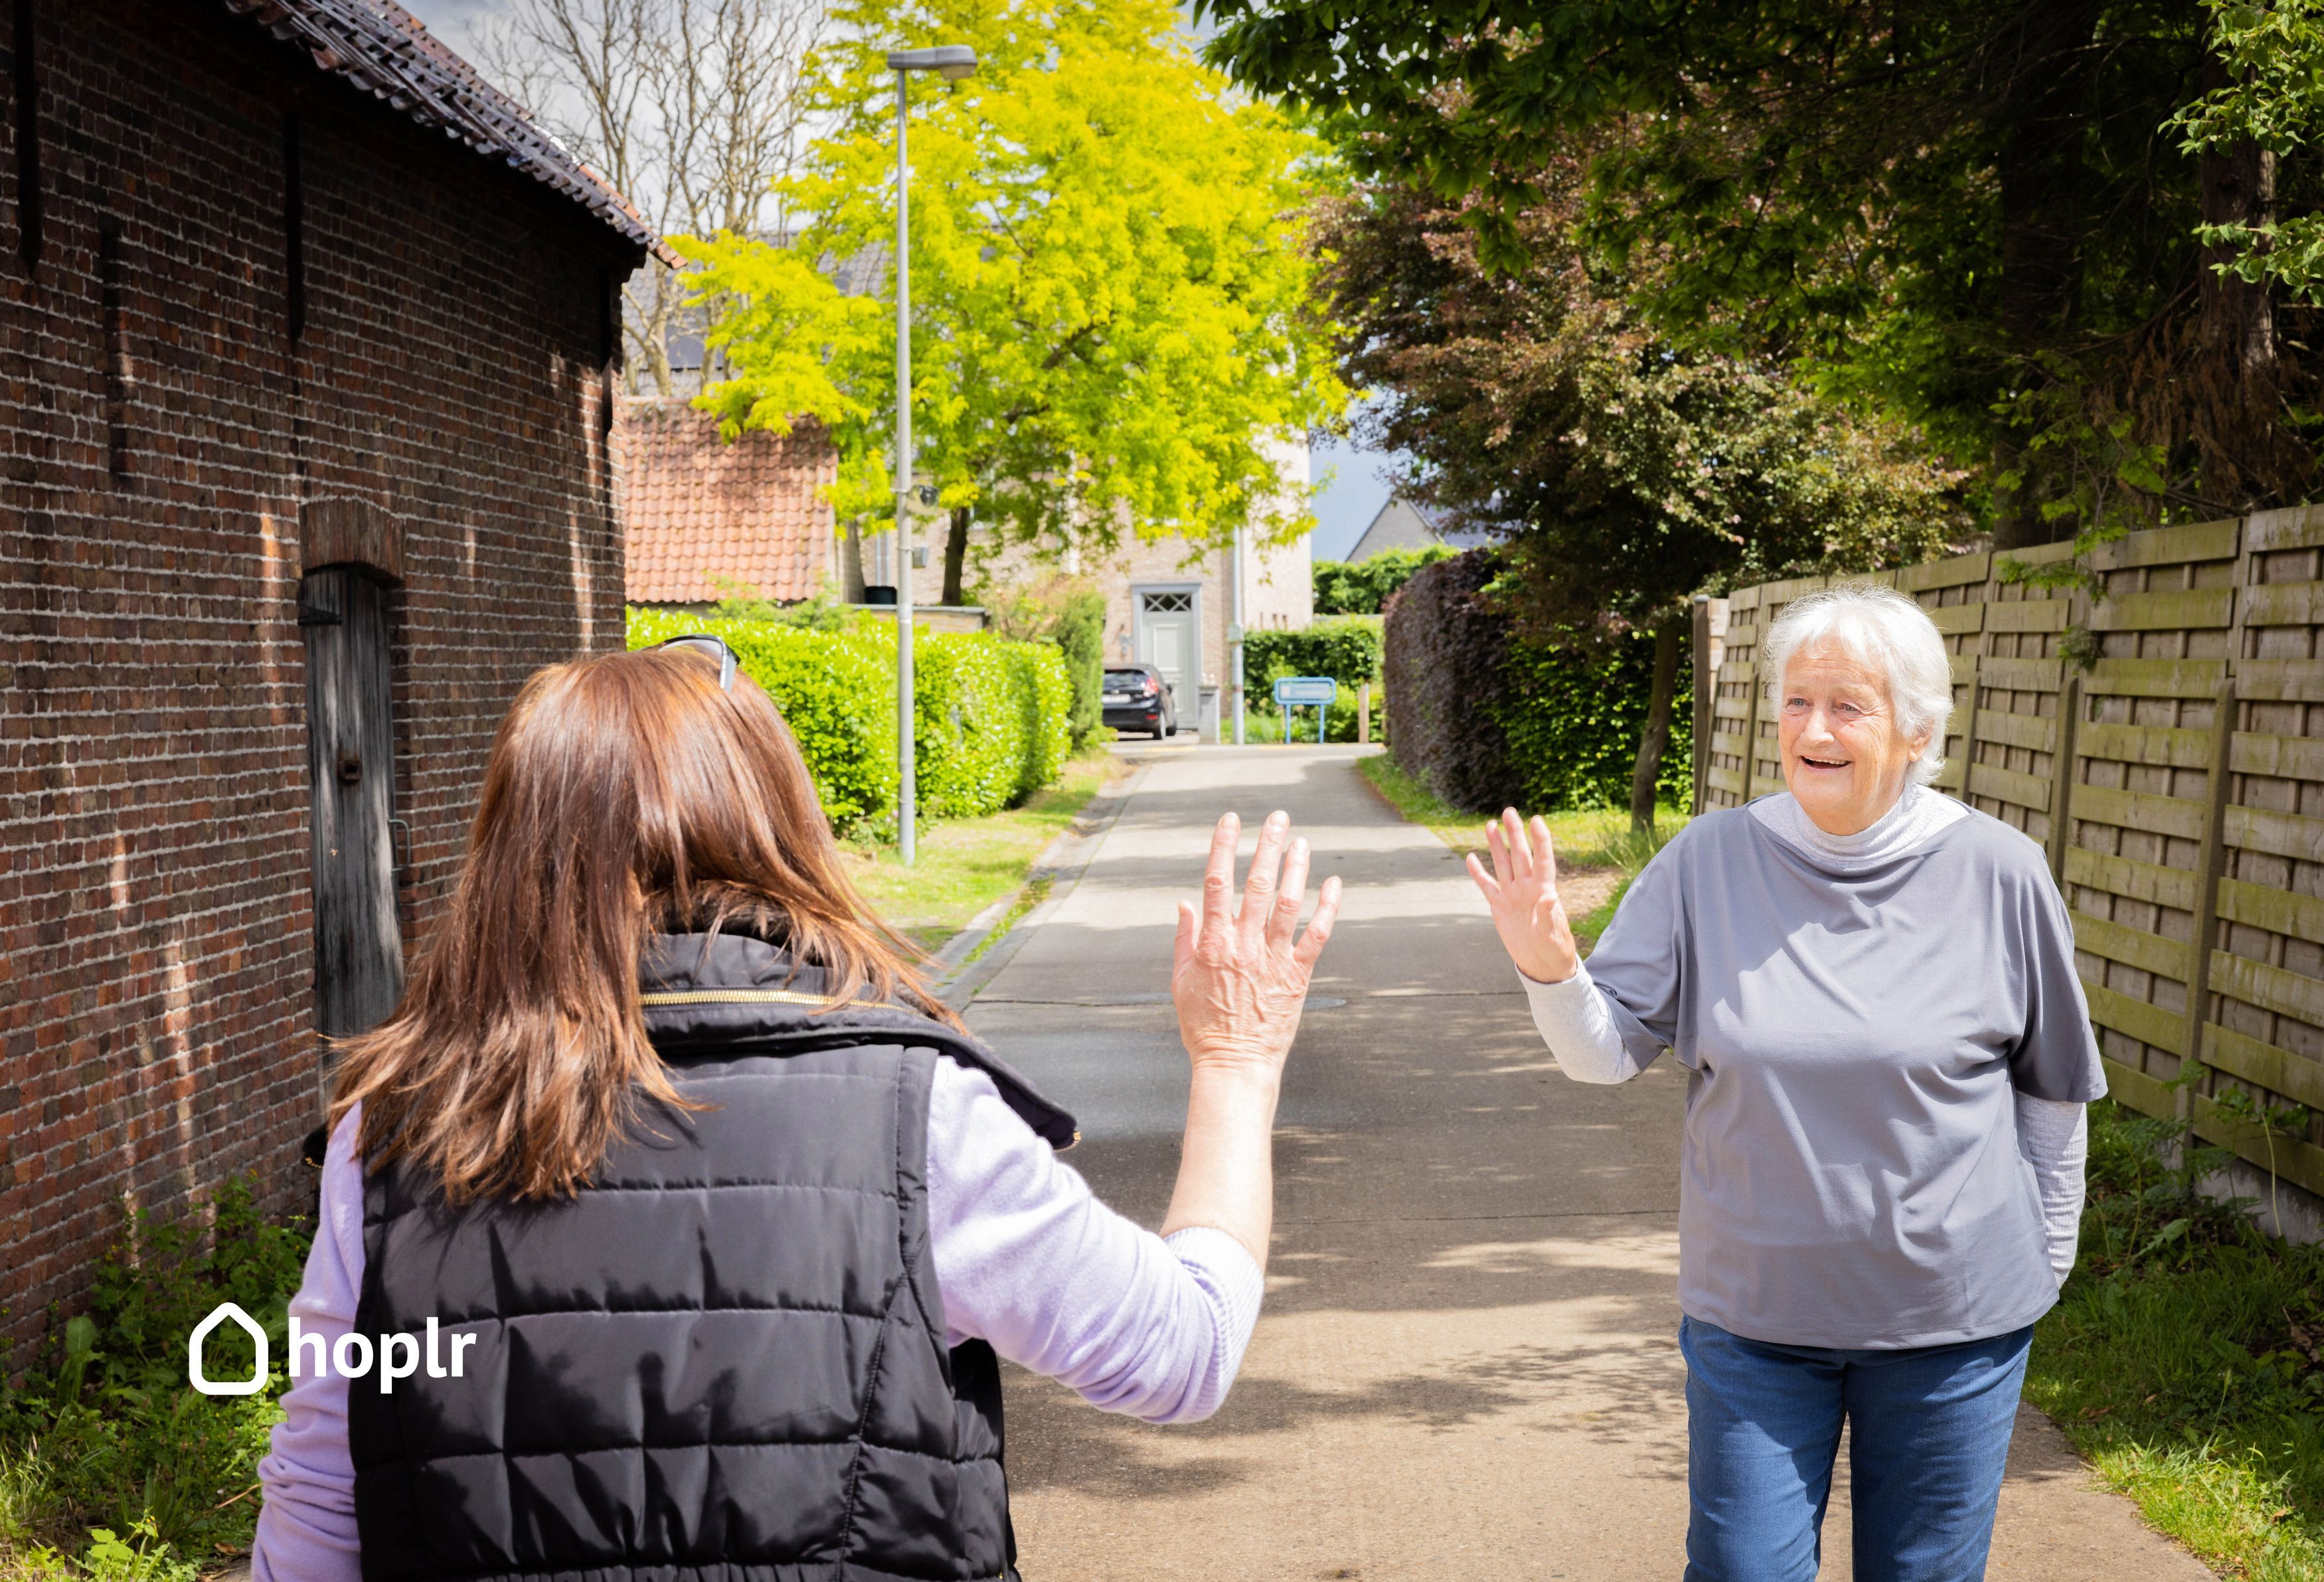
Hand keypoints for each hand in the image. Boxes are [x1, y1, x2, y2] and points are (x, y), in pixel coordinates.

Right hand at [1172, 810, 1342, 1077]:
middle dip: (1268, 845)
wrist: (1235, 1065)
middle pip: (1257, 883)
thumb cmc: (1203, 1027)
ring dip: (1297, 869)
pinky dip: (1328, 907)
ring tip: (1302, 842)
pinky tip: (1334, 883)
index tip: (1231, 819)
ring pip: (1288, 903)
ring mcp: (1273, 960)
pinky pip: (1317, 935)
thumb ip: (1183, 939)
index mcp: (1212, 943)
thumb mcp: (1180, 982)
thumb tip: (1186, 902)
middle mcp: (1244, 945)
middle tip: (1278, 817)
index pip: (1217, 882)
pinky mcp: (1298, 976)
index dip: (1224, 846)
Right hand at [1467, 808, 1578, 983]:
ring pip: (1503, 864)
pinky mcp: (1499, 907)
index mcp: (1544, 890)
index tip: (1536, 820)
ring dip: (1496, 845)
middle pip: (1520, 855)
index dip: (1540, 840)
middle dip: (1514, 833)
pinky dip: (1478, 873)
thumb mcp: (1553, 934)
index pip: (1543, 859)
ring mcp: (1512, 895)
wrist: (1542, 964)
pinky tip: (1471, 857)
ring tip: (1491, 824)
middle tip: (1509, 811)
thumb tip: (1549, 896)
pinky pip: (1486, 886)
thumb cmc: (1554, 949)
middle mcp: (1528, 888)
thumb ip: (1549, 915)